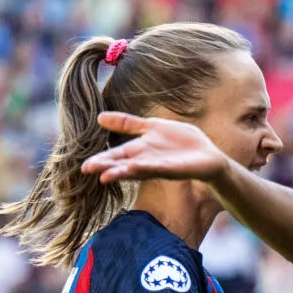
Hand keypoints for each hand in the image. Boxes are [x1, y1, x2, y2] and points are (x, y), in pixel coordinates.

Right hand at [80, 112, 229, 183]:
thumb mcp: (151, 127)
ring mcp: (159, 166)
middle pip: (122, 165)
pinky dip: (147, 167)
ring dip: (122, 172)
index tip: (84, 165)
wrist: (208, 154)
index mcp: (139, 151)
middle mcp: (146, 161)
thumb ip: (128, 124)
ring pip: (137, 170)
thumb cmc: (181, 142)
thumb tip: (100, 116)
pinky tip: (135, 166)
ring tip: (105, 175)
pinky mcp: (174, 168)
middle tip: (88, 170)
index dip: (101, 160)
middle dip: (106, 167)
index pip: (116, 156)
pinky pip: (158, 168)